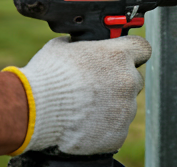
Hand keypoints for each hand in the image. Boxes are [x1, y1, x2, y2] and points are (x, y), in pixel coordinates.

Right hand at [4, 36, 151, 155]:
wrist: (33, 111)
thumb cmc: (47, 77)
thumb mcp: (63, 46)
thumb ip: (81, 44)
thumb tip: (78, 42)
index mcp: (118, 55)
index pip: (143, 48)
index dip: (133, 54)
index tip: (126, 59)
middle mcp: (127, 79)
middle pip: (134, 80)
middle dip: (119, 83)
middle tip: (98, 89)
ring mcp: (125, 107)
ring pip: (126, 106)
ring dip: (112, 106)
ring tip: (86, 109)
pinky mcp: (118, 132)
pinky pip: (117, 128)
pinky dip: (105, 128)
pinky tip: (86, 125)